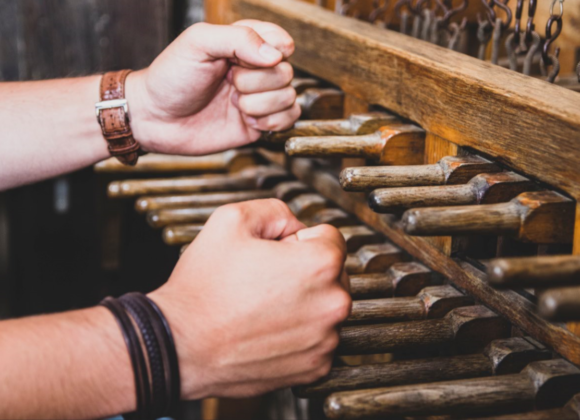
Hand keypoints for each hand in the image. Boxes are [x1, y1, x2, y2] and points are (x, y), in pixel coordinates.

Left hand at [126, 20, 300, 155]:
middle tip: (228, 83)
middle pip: (286, 72)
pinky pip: (289, 119)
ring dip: (261, 103)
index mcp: (243, 45)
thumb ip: (238, 38)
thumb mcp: (198, 42)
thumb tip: (276, 55)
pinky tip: (247, 120)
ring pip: (288, 97)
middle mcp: (254, 71)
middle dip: (256, 81)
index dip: (272, 50)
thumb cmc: (170, 77)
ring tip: (234, 104)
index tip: (244, 59)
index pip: (280, 40)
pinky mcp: (259, 124)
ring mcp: (258, 98)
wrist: (156, 119)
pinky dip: (272, 122)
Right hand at [148, 199, 350, 398]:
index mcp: (319, 264)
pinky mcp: (314, 368)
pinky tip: (266, 329)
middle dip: (305, 270)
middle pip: (332, 273)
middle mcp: (332, 304)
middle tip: (264, 279)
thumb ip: (275, 210)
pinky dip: (299, 333)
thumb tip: (295, 225)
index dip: (299, 239)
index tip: (276, 252)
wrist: (181, 346)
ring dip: (304, 302)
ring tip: (261, 306)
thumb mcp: (231, 220)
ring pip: (324, 307)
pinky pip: (317, 339)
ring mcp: (325, 340)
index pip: (331, 237)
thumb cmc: (203, 289)